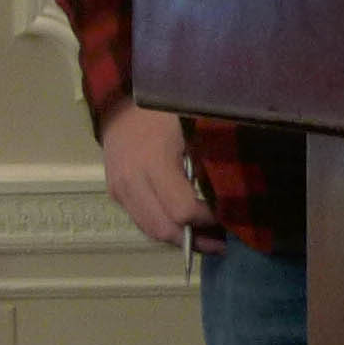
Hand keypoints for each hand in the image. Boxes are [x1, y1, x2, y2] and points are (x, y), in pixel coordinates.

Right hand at [98, 102, 217, 246]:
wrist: (120, 101)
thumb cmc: (164, 111)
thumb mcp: (193, 129)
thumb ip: (207, 163)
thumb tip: (228, 197)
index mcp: (153, 163)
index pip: (182, 210)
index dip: (207, 218)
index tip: (227, 214)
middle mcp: (131, 182)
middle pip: (163, 229)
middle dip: (195, 240)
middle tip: (221, 242)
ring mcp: (119, 190)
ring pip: (150, 230)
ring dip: (179, 239)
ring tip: (206, 240)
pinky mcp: (115, 193)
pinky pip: (141, 220)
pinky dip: (163, 227)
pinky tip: (183, 225)